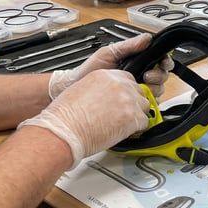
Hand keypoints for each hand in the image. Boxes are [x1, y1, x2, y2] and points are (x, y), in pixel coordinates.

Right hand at [20, 70, 151, 166]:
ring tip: (122, 124)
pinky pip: (144, 122)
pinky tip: (125, 132)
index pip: (127, 79)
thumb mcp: (80, 90)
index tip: (122, 100)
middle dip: (132, 104)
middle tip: (122, 115)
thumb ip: (98, 89)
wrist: (63, 131)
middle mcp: (119, 84)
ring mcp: (128, 100)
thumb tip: (106, 97)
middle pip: (138, 92)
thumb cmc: (64, 116)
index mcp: (105, 75)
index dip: (125, 92)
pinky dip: (137, 129)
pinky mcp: (133, 117)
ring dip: (136, 116)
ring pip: (144, 106)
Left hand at [49, 33, 173, 98]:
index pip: (160, 61)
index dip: (164, 61)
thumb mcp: (108, 53)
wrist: (75, 89)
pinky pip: (150, 104)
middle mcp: (140, 77)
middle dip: (158, 76)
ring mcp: (138, 92)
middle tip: (146, 76)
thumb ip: (128, 46)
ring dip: (153, 88)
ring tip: (140, 85)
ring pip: (159, 90)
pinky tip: (138, 97)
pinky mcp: (134, 106)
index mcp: (138, 63)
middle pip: (162, 76)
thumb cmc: (88, 71)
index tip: (161, 62)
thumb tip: (146, 38)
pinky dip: (147, 101)